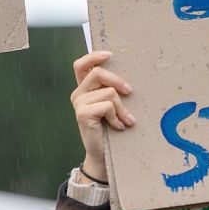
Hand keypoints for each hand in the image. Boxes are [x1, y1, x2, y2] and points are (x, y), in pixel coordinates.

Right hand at [70, 51, 134, 182]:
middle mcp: (78, 94)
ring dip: (121, 108)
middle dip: (118, 81)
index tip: (110, 55)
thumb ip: (112, 91)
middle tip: (130, 92)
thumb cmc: (110, 129)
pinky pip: (107, 105)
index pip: (81, 65)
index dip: (93, 56)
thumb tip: (128, 79)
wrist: (103, 155)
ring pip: (108, 92)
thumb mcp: (111, 106)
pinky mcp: (82, 113)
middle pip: (98, 73)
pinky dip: (117, 117)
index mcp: (84, 89)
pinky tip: (118, 126)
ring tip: (124, 120)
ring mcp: (78, 103)